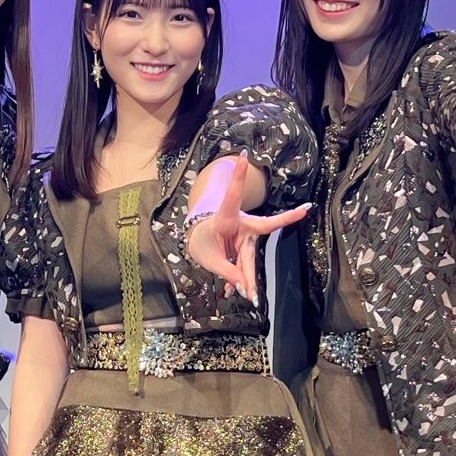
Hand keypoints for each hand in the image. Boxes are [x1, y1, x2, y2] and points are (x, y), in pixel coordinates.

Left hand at [184, 153, 310, 303]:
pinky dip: (241, 279)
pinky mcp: (249, 245)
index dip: (239, 178)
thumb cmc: (203, 242)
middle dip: (249, 273)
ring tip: (250, 298)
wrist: (201, 239)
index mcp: (225, 218)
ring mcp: (246, 235)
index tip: (244, 157)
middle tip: (254, 294)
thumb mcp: (210, 259)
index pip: (232, 197)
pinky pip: (246, 267)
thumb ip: (228, 272)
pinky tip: (239, 291)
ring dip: (246, 280)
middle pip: (248, 252)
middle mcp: (240, 224)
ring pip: (249, 263)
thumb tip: (246, 288)